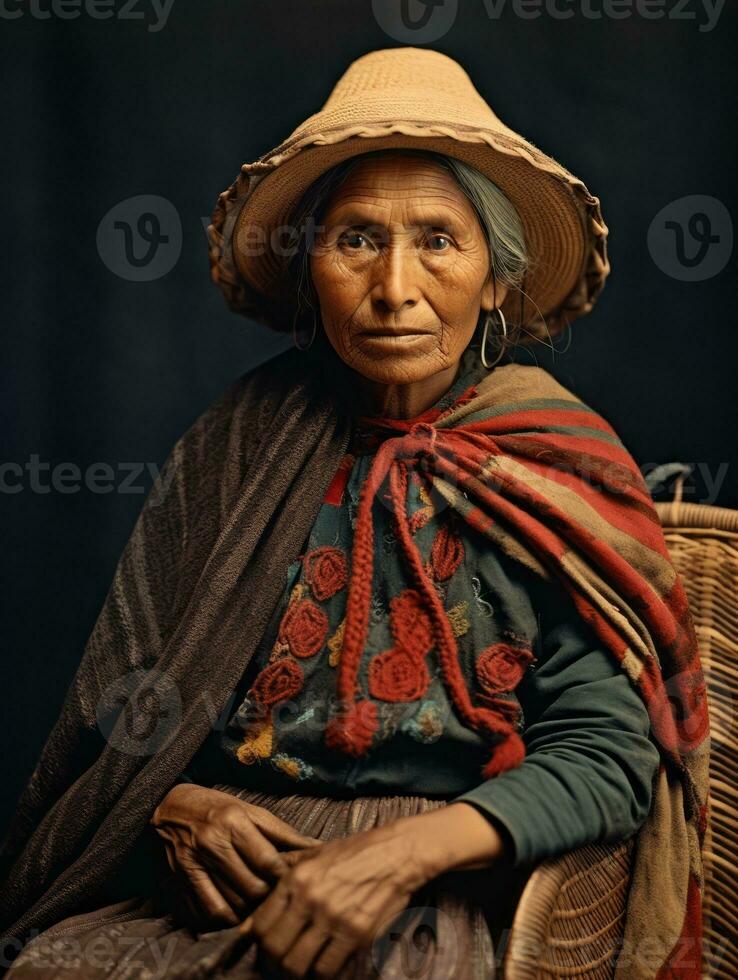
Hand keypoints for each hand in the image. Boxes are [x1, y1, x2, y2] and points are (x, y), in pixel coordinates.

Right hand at [150, 783, 320, 929]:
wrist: (167, 806)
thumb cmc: (216, 807)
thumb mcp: (251, 810)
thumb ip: (283, 833)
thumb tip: (317, 848)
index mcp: (233, 820)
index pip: (267, 861)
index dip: (285, 876)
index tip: (295, 880)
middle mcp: (212, 842)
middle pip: (251, 887)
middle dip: (269, 896)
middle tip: (279, 896)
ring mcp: (193, 864)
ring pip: (231, 904)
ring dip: (250, 911)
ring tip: (260, 905)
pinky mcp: (181, 880)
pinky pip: (208, 912)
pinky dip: (227, 918)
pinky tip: (237, 911)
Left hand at [239, 803, 505, 978]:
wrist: (397, 852)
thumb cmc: (356, 852)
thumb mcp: (315, 854)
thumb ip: (287, 875)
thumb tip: (260, 898)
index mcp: (296, 878)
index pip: (260, 924)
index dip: (258, 944)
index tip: (265, 949)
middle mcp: (309, 898)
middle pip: (274, 949)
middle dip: (274, 963)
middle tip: (281, 964)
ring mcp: (333, 917)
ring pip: (297, 965)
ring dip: (297, 973)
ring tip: (303, 969)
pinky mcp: (357, 934)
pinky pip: (328, 969)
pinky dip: (323, 975)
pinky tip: (325, 968)